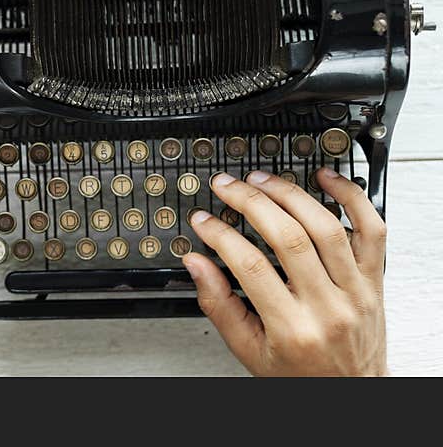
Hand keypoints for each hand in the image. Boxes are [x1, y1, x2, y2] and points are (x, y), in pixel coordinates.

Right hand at [184, 168, 386, 376]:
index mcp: (292, 329)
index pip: (250, 267)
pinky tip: (327, 178)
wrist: (353, 392)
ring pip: (325, 227)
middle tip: (226, 187)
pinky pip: (372, 230)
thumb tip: (195, 262)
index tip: (202, 220)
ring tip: (261, 180)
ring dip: (290, 194)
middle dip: (251, 203)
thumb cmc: (300, 374)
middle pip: (288, 238)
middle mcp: (328, 307)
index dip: (221, 236)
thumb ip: (219, 305)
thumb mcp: (248, 350)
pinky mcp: (375, 280)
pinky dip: (352, 198)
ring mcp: (356, 290)